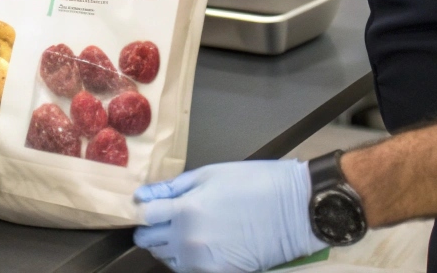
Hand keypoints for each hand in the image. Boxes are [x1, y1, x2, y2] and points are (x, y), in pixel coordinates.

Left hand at [134, 160, 324, 272]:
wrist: (293, 210)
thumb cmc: (254, 183)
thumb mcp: (210, 174)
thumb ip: (173, 187)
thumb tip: (143, 195)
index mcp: (186, 209)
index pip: (145, 217)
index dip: (143, 209)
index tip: (149, 205)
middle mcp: (188, 239)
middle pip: (149, 240)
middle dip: (152, 228)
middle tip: (167, 216)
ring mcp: (202, 261)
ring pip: (166, 258)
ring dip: (169, 244)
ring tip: (187, 228)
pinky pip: (187, 270)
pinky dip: (186, 259)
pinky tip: (200, 243)